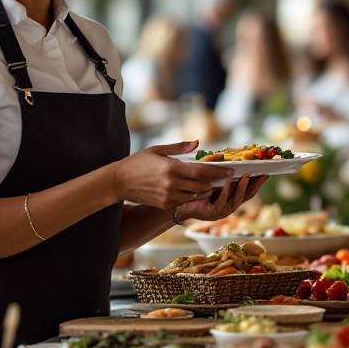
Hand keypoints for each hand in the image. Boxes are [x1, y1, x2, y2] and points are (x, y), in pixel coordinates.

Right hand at [113, 140, 233, 210]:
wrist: (119, 182)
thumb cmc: (138, 162)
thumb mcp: (157, 150)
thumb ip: (179, 148)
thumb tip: (197, 143)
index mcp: (171, 168)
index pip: (201, 171)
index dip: (218, 172)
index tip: (230, 170)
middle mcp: (172, 184)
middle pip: (202, 186)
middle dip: (213, 182)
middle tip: (222, 177)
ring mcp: (168, 196)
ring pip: (195, 195)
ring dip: (203, 190)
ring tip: (209, 183)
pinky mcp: (164, 204)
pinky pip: (184, 201)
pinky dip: (190, 196)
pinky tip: (192, 189)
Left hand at [175, 174, 267, 222]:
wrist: (179, 203)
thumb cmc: (196, 190)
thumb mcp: (213, 180)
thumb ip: (223, 174)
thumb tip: (233, 158)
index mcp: (231, 198)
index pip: (249, 191)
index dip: (258, 183)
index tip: (267, 173)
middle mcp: (229, 206)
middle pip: (247, 196)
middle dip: (255, 185)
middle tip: (261, 174)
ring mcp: (222, 211)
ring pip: (236, 200)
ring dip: (242, 187)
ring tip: (246, 176)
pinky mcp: (212, 213)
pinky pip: (221, 202)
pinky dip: (226, 193)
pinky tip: (228, 184)